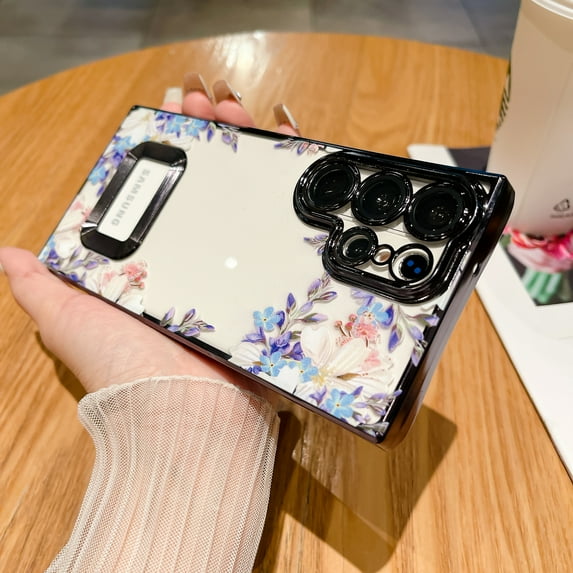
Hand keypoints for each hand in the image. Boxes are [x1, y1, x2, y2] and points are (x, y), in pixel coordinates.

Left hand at [0, 74, 298, 393]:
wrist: (189, 414)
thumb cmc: (128, 366)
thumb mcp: (71, 322)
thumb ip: (45, 289)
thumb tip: (7, 256)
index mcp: (158, 261)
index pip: (166, 189)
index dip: (169, 147)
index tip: (174, 109)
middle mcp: (201, 262)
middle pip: (211, 186)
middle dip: (213, 136)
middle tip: (214, 100)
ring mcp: (242, 271)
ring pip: (251, 199)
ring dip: (250, 150)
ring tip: (245, 112)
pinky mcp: (276, 284)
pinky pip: (290, 230)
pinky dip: (293, 188)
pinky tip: (294, 148)